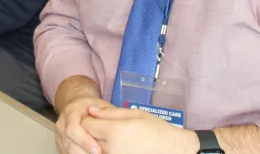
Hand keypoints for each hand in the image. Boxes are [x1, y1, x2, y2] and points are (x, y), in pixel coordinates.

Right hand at [56, 96, 113, 153]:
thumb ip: (106, 112)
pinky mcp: (61, 146)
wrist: (75, 106)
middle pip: (70, 145)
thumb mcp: (99, 104)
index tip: (98, 150)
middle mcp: (62, 125)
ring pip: (69, 152)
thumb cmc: (89, 106)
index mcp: (70, 113)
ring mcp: (60, 137)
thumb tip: (113, 123)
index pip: (73, 129)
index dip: (85, 141)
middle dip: (85, 153)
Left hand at [82, 106, 198, 153]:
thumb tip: (91, 110)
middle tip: (104, 127)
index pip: (86, 124)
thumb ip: (110, 112)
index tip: (97, 117)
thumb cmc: (156, 130)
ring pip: (95, 148)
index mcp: (114, 131)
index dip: (89, 118)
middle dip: (93, 130)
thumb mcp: (134, 114)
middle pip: (88, 137)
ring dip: (98, 142)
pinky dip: (107, 149)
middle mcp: (111, 148)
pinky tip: (118, 145)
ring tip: (113, 137)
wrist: (173, 150)